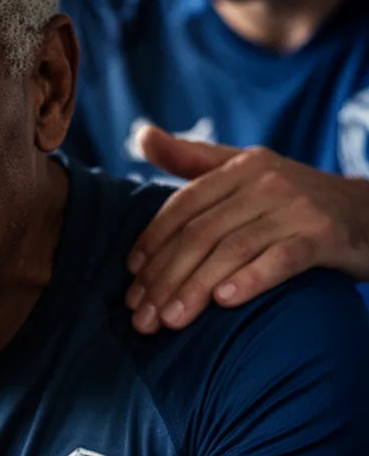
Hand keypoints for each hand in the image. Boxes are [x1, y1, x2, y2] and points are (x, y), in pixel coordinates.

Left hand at [126, 124, 368, 333]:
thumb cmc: (292, 200)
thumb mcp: (244, 170)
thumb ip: (191, 159)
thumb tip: (141, 134)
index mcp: (239, 168)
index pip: (182, 208)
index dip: (152, 243)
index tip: (131, 278)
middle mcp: (264, 182)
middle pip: (199, 234)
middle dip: (164, 278)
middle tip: (140, 316)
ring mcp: (296, 208)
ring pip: (231, 250)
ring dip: (194, 289)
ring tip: (168, 321)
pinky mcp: (324, 236)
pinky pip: (281, 260)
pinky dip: (250, 280)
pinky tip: (223, 303)